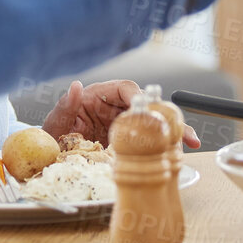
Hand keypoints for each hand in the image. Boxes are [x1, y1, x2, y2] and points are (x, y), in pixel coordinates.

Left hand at [41, 79, 199, 147]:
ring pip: (153, 121)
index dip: (138, 97)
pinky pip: (149, 139)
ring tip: (191, 142)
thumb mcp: (56, 122)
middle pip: (146, 104)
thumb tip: (75, 87)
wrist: (51, 155)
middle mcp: (117, 107)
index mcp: (101, 95)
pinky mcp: (130, 141)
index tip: (144, 109)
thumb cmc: (53, 133)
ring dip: (173, 130)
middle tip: (181, 129)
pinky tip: (180, 152)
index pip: (126, 88)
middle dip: (165, 115)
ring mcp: (126, 124)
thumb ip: (65, 106)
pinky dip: (165, 145)